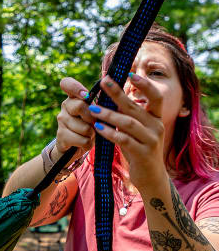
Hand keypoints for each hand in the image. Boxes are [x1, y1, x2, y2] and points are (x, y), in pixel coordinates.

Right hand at [56, 77, 95, 157]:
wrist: (75, 146)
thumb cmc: (90, 125)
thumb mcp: (95, 113)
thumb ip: (100, 104)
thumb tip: (112, 93)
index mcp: (74, 97)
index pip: (67, 84)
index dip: (75, 87)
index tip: (85, 95)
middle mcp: (65, 106)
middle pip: (80, 106)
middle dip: (92, 118)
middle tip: (94, 123)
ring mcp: (61, 120)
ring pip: (83, 127)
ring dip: (92, 133)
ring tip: (89, 134)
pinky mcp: (61, 135)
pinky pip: (82, 139)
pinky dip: (88, 143)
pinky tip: (85, 142)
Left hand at [88, 74, 165, 190]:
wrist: (150, 177)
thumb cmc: (139, 149)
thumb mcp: (136, 131)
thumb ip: (128, 116)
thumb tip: (110, 96)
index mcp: (157, 118)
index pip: (155, 97)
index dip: (144, 85)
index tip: (129, 73)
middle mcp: (157, 126)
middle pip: (135, 107)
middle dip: (117, 93)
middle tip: (102, 82)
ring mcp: (152, 140)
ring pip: (128, 123)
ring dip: (108, 114)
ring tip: (92, 109)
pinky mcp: (143, 153)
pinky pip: (124, 140)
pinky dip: (110, 133)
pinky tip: (97, 128)